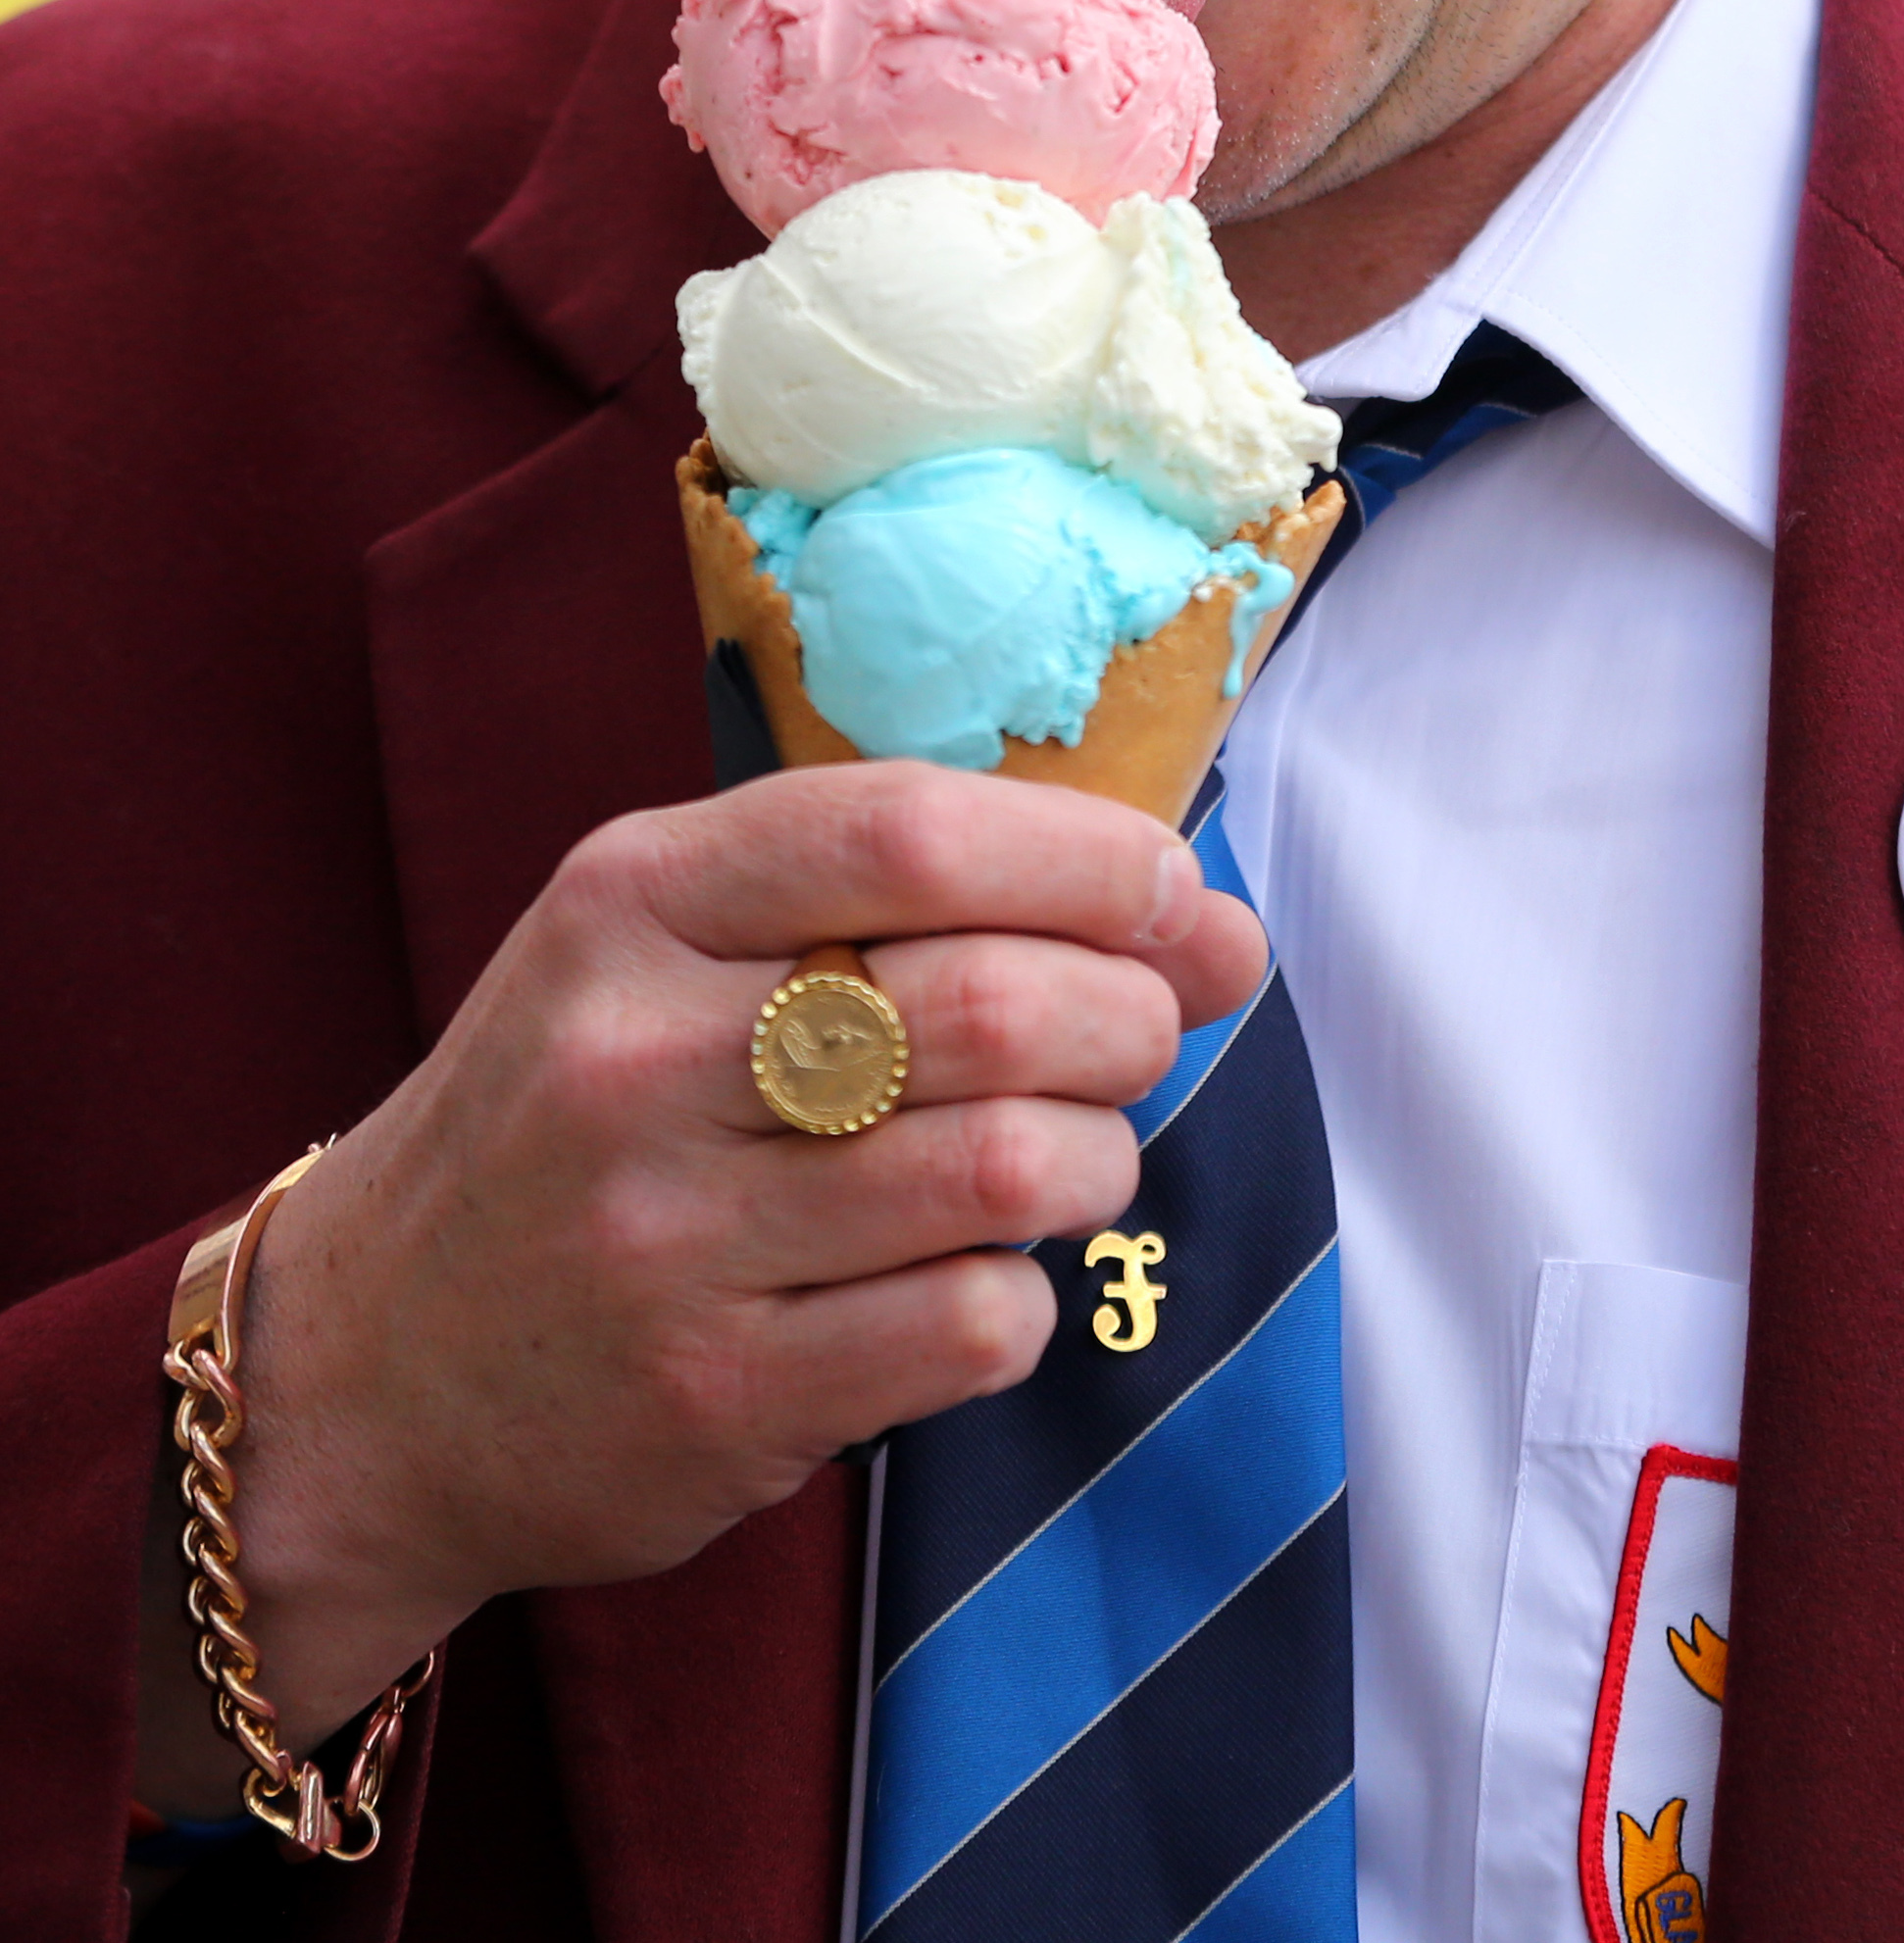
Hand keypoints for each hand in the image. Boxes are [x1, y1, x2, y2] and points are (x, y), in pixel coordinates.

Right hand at [134, 762, 1264, 1811]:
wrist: (360, 1374)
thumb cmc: (569, 1119)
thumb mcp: (674, 949)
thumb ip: (920, 905)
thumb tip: (1217, 922)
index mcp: (630, 899)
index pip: (909, 831)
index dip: (1088, 856)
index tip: (1168, 891)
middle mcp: (637, 1056)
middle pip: (991, 1002)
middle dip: (1126, 1014)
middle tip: (1137, 1036)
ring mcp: (669, 1238)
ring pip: (1008, 1169)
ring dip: (1096, 1158)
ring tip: (1066, 1155)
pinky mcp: (716, 1397)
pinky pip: (973, 1327)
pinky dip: (1022, 1298)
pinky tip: (975, 1278)